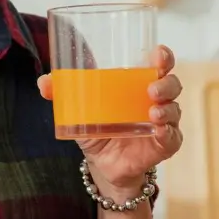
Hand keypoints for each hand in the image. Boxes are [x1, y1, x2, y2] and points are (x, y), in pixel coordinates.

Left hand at [38, 45, 182, 200]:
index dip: (163, 56)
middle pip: (172, 83)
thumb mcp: (79, 109)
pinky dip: (167, 133)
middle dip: (166, 83)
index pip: (159, 64)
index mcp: (139, 84)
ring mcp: (163, 122)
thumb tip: (43, 81)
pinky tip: (159, 131)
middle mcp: (156, 100)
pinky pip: (172, 138)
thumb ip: (62, 93)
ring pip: (174, 110)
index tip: (158, 54)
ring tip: (152, 112)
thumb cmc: (97, 127)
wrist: (102, 164)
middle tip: (151, 88)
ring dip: (166, 109)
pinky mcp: (164, 145)